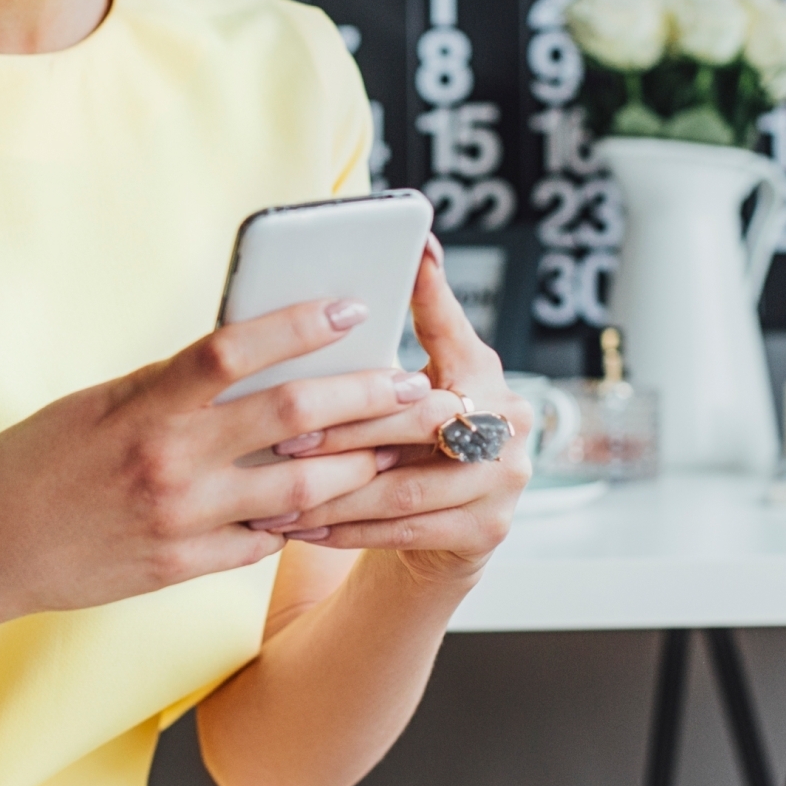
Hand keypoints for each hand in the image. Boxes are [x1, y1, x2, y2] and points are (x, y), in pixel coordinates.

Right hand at [0, 298, 435, 630]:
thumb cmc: (31, 460)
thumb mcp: (98, 401)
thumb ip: (171, 384)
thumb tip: (247, 356)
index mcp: (142, 404)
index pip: (234, 349)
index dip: (300, 324)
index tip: (352, 308)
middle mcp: (168, 460)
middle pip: (292, 419)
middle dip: (366, 399)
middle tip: (416, 386)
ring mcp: (180, 520)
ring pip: (298, 490)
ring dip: (358, 466)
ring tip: (397, 447)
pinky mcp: (180, 568)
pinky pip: (261, 542)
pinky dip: (299, 520)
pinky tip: (332, 503)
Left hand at [280, 240, 531, 585]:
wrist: (445, 534)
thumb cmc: (406, 447)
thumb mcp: (401, 394)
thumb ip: (378, 356)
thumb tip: (335, 292)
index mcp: (483, 371)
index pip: (452, 328)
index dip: (431, 292)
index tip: (412, 251)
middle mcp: (508, 420)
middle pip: (418, 419)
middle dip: (344, 431)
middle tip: (283, 438)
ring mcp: (504, 479)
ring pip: (405, 486)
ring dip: (334, 492)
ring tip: (277, 493)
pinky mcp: (487, 531)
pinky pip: (404, 531)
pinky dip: (347, 530)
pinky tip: (303, 528)